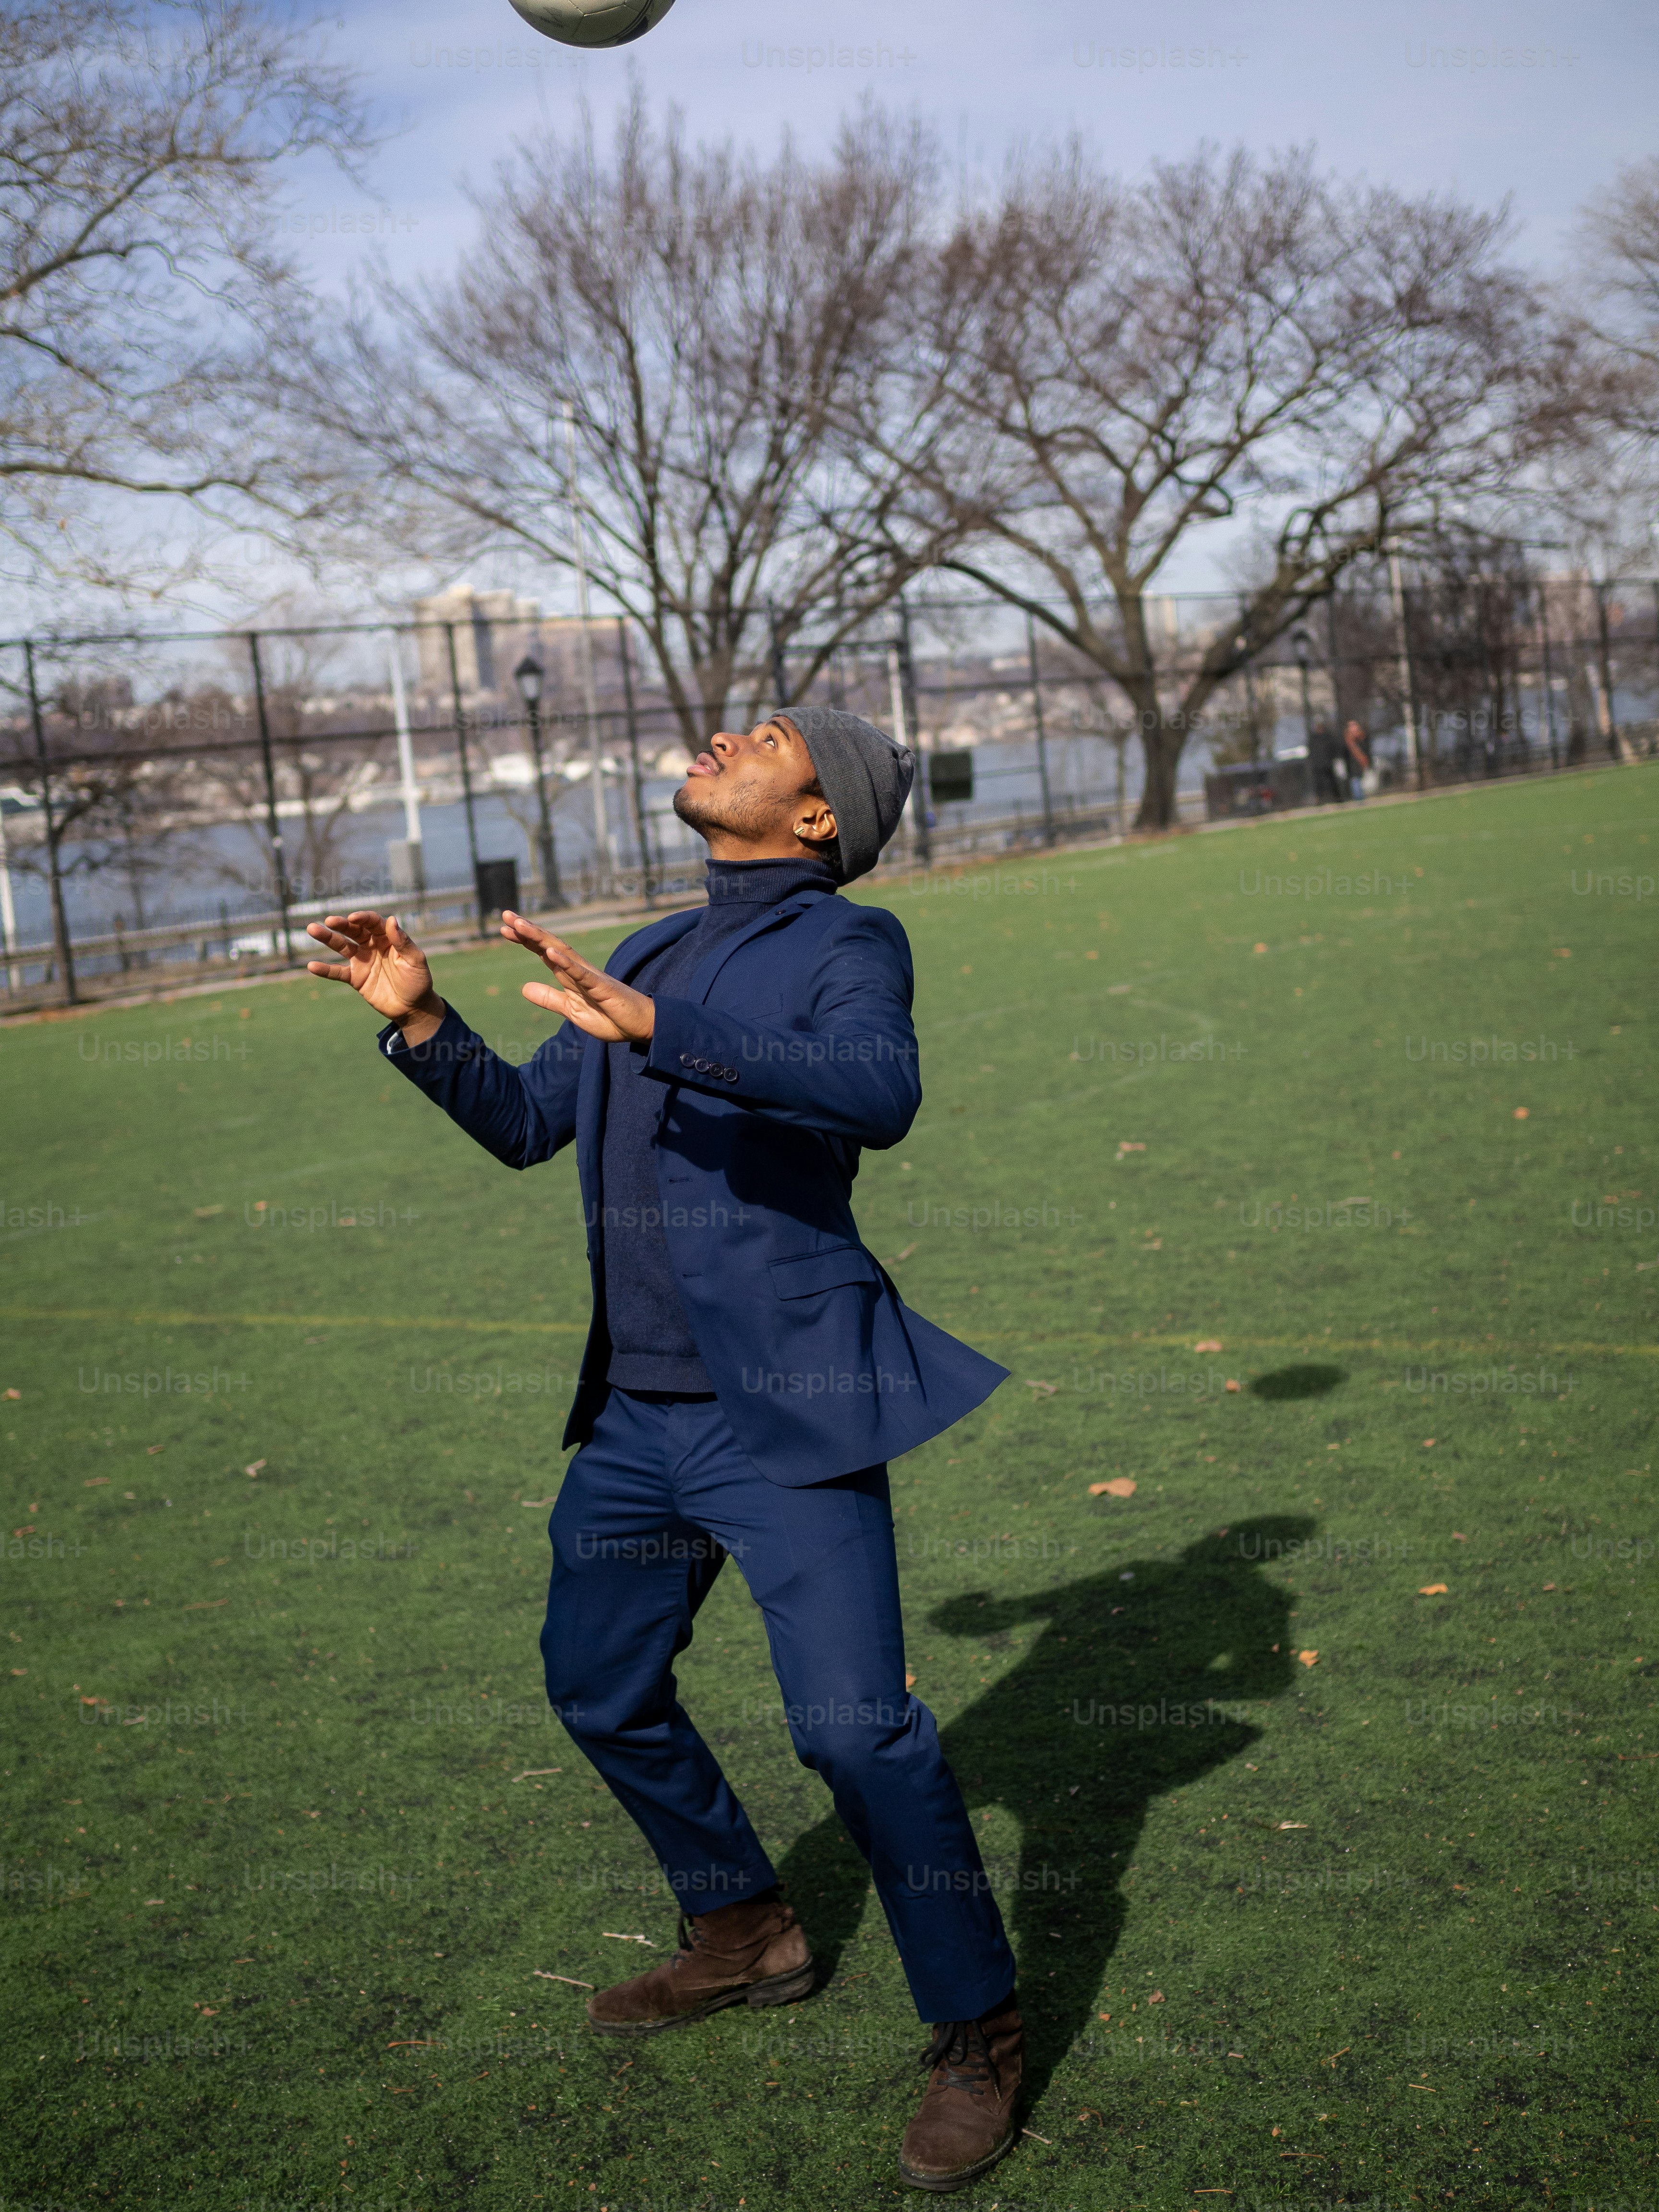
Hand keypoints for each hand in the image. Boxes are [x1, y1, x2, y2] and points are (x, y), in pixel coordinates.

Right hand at [305, 911, 445, 1042]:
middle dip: (342, 924)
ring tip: (312, 929)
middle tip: (329, 920)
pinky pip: (337, 972)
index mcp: (388, 938)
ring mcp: (362, 961)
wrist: (413, 1008)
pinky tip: (312, 966)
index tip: (353, 917)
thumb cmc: (418, 982)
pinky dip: (325, 969)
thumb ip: (403, 942)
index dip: (363, 918)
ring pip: (342, 946)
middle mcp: (372, 946)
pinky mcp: (355, 978)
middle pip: (354, 930)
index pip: (373, 923)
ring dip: (328, 938)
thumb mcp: (416, 961)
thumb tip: (392, 919)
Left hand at [500, 910, 653, 1042]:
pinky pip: (581, 974)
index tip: (504, 929)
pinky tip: (549, 952)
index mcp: (571, 975)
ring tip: (520, 925)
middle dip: (527, 930)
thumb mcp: (572, 1010)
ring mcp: (591, 976)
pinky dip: (565, 962)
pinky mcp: (602, 988)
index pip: (544, 952)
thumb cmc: (610, 1017)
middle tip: (505, 915)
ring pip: (562, 952)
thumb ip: (550, 999)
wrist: (640, 1027)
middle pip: (549, 945)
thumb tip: (524, 988)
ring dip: (540, 938)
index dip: (525, 940)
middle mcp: (579, 970)